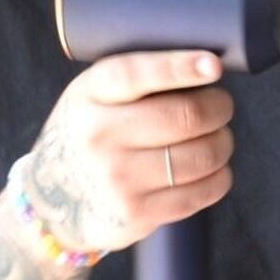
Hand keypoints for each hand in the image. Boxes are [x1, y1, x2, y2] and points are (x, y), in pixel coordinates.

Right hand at [19, 51, 234, 254]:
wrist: (56, 197)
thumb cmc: (96, 130)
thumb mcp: (97, 94)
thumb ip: (141, 77)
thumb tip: (209, 66)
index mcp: (90, 95)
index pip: (135, 75)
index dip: (180, 68)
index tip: (214, 66)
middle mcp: (99, 136)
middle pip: (185, 116)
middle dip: (219, 107)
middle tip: (221, 106)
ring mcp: (117, 179)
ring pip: (203, 155)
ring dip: (223, 142)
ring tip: (216, 137)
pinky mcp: (137, 213)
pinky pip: (203, 191)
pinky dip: (219, 176)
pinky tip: (210, 169)